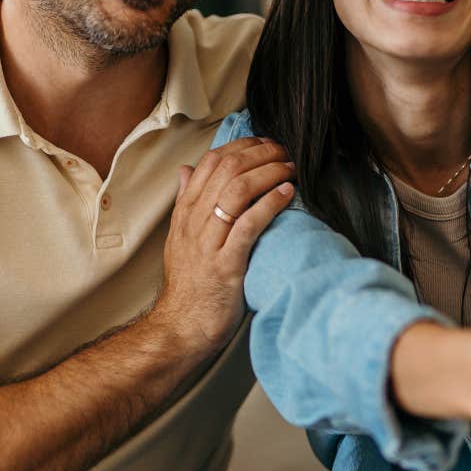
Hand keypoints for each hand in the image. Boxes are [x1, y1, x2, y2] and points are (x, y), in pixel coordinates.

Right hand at [153, 137, 294, 359]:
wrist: (181, 327)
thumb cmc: (190, 284)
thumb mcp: (180, 238)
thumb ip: (186, 203)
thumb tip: (187, 170)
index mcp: (185, 213)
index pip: (210, 162)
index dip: (240, 146)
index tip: (264, 142)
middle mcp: (195, 222)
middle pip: (227, 170)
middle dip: (260, 153)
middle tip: (284, 152)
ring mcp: (209, 242)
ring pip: (237, 191)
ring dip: (268, 172)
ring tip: (290, 168)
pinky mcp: (226, 264)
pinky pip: (248, 224)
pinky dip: (270, 204)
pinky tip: (288, 193)